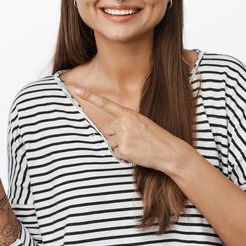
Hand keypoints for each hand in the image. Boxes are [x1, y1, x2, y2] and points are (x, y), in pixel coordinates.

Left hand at [74, 87, 194, 173]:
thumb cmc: (155, 137)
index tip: (77, 90)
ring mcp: (122, 137)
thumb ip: (125, 121)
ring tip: (137, 146)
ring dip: (121, 146)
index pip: (105, 103)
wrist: (168, 151)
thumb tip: (110, 130)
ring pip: (111, 142)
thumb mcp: (141, 122)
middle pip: (107, 130)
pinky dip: (124, 155)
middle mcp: (123, 123)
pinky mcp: (123, 150)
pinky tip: (136, 153)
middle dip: (117, 136)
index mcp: (128, 114)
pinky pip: (116, 153)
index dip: (90, 96)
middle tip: (134, 139)